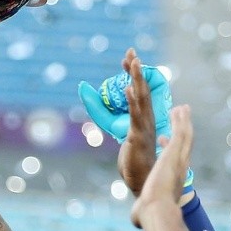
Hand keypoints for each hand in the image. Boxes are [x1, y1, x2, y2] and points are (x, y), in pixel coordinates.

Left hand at [79, 47, 193, 193]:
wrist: (142, 178)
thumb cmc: (132, 154)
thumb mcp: (110, 126)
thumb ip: (98, 108)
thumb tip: (84, 88)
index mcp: (142, 115)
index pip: (138, 89)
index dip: (133, 73)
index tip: (128, 56)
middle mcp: (146, 118)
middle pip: (141, 89)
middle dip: (136, 69)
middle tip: (131, 51)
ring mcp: (144, 126)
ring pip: (141, 99)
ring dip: (137, 80)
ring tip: (133, 62)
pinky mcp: (138, 136)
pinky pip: (136, 116)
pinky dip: (132, 101)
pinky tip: (128, 88)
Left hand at [131, 105, 193, 227]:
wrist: (156, 209)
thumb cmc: (150, 213)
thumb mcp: (145, 206)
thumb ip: (141, 211)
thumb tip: (135, 219)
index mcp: (171, 177)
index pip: (172, 159)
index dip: (169, 147)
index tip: (164, 139)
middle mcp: (178, 166)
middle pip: (184, 144)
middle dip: (183, 129)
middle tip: (182, 117)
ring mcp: (178, 158)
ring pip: (185, 135)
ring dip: (183, 120)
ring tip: (182, 108)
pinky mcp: (175, 152)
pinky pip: (180, 131)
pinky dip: (181, 120)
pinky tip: (179, 108)